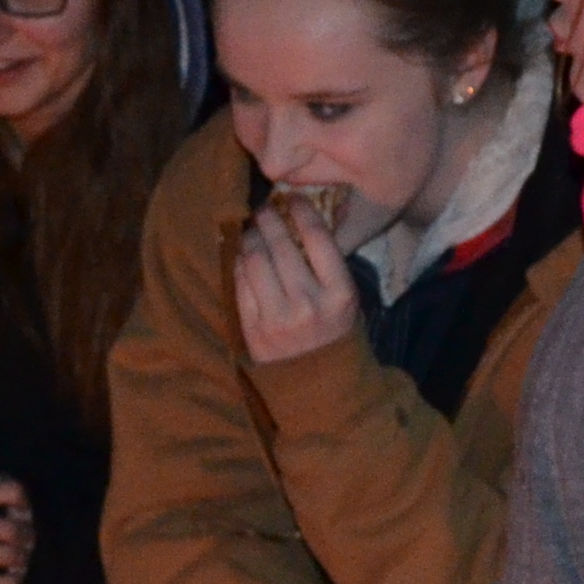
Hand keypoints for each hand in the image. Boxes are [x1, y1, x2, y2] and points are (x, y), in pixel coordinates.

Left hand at [229, 187, 361, 364]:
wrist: (319, 384)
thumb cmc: (334, 332)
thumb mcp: (345, 299)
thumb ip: (327, 264)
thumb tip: (299, 217)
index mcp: (340, 293)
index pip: (318, 238)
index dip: (301, 211)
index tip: (293, 199)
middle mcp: (309, 304)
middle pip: (281, 245)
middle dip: (269, 219)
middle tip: (264, 210)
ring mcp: (278, 318)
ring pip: (255, 260)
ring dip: (250, 238)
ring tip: (252, 231)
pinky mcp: (253, 329)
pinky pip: (239, 283)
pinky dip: (238, 263)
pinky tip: (242, 256)